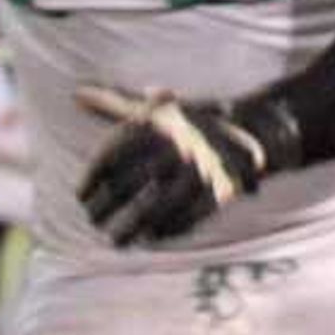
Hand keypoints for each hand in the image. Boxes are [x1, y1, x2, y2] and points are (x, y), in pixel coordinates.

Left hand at [75, 85, 300, 246]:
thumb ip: (117, 103)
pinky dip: (166, 230)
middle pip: (127, 186)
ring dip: (132, 228)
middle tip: (93, 221)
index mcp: (156, 127)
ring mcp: (197, 172)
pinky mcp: (218, 192)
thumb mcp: (157, 109)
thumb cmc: (195, 121)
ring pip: (153, 208)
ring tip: (117, 240)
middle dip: (106, 208)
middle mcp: (174, 148)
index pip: (110, 159)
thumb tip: (78, 94)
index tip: (81, 197)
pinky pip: (186, 217)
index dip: (91, 181)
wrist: (256, 127)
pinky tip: (151, 237)